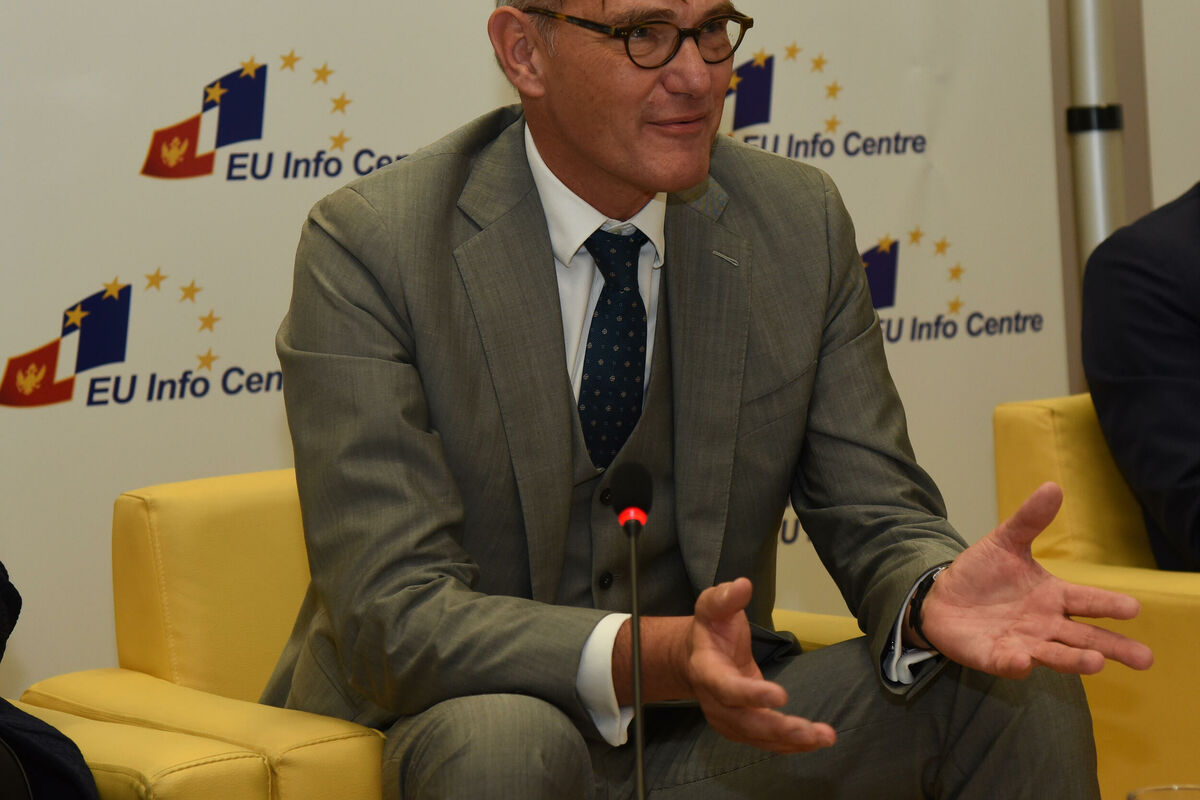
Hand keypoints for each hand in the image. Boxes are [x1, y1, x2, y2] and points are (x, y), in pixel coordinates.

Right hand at [685, 578, 836, 752]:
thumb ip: (725, 597)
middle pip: (745, 722)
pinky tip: (816, 740)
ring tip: (824, 737)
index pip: (727, 687)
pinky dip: (792, 744)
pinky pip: (766, 741)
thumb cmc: (710, 629)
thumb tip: (743, 585)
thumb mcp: (712, 606)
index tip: (780, 695)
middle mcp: (715, 702)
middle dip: (778, 728)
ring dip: (792, 741)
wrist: (694, 657)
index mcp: (706, 670)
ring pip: (759, 737)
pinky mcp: (743, 728)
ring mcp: (728, 719)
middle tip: (808, 729)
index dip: (751, 694)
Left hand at [918, 482, 1153, 677]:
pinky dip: (1017, 663)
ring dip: (1075, 660)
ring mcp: (1024, 643)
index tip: (1134, 607)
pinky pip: (1010, 663)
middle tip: (1145, 658)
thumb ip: (1029, 519)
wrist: (942, 599)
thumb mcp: (1005, 542)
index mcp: (1054, 596)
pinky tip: (1024, 660)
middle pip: (1086, 638)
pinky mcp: (997, 657)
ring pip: (1056, 655)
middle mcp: (1046, 624)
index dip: (1110, 604)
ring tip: (1097, 662)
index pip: (1088, 601)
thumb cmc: (982, 574)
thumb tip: (1053, 486)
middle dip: (1113, 647)